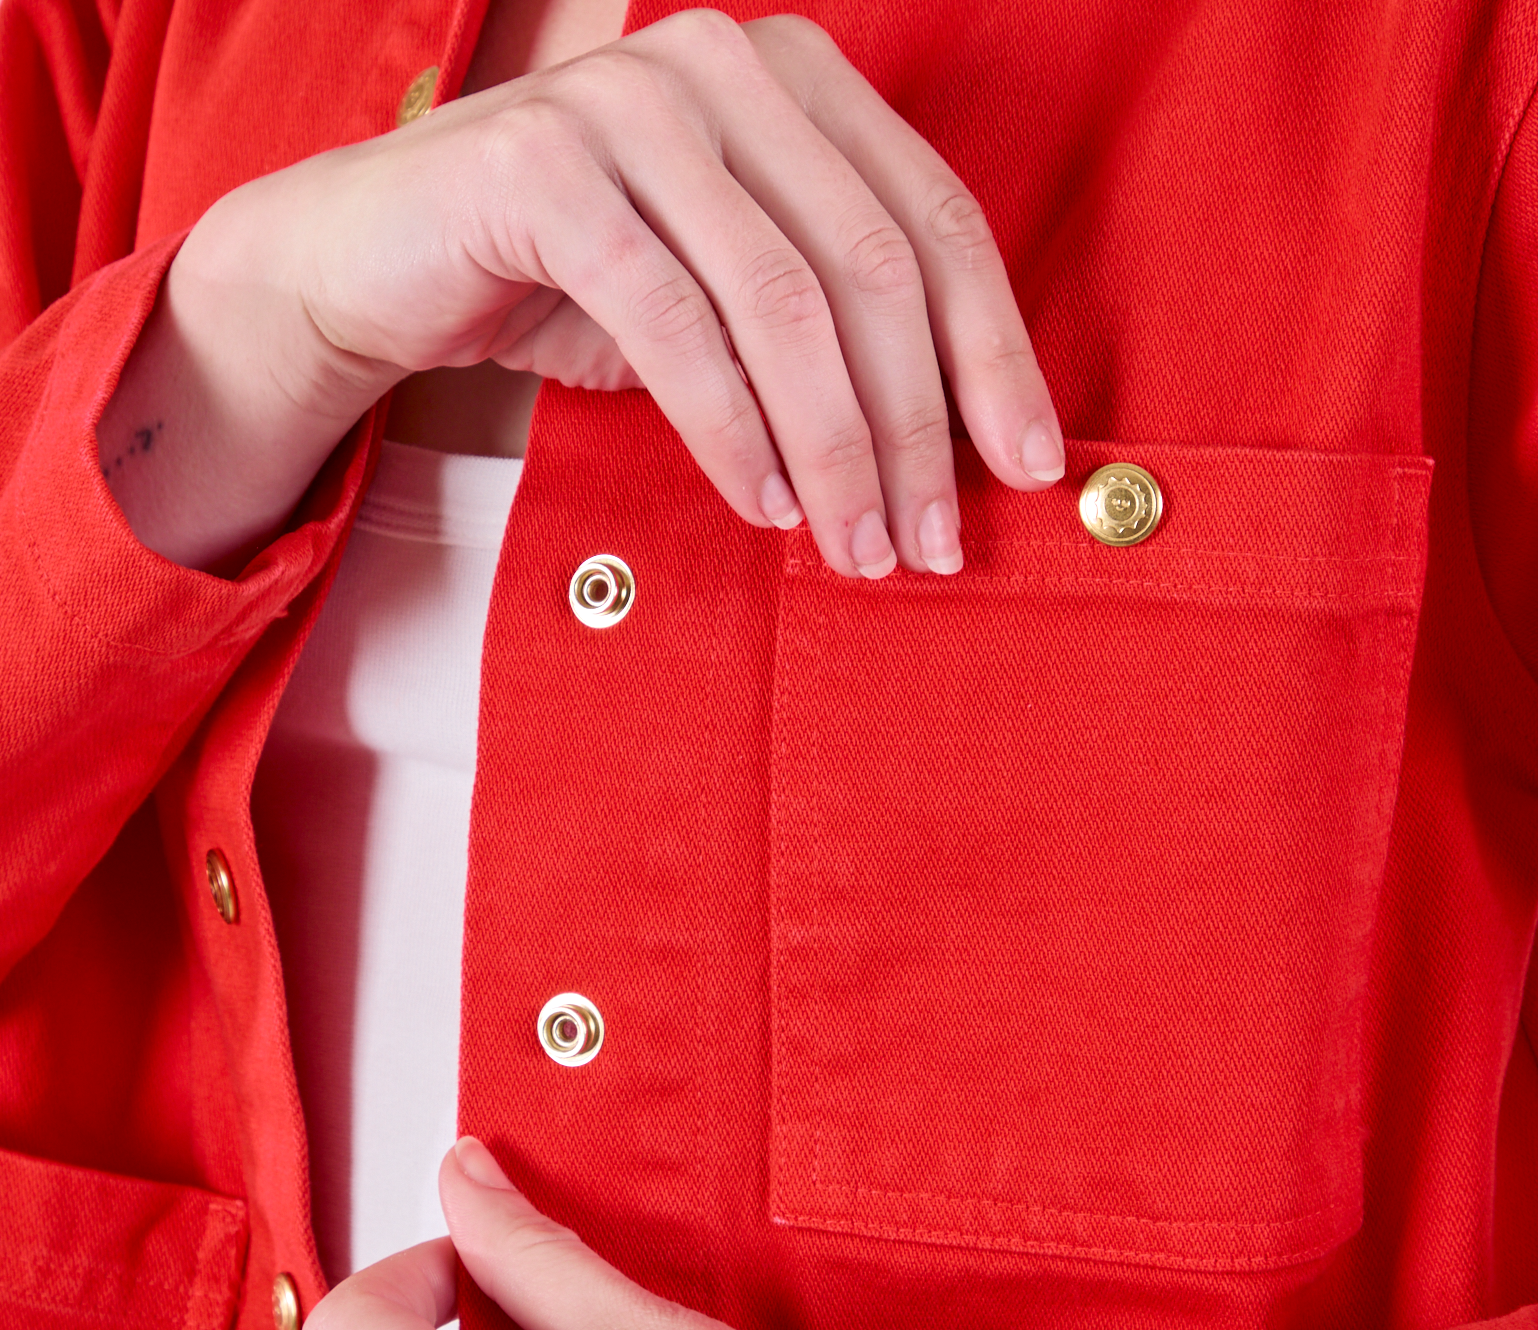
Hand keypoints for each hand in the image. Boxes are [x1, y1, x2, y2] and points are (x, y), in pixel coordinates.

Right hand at [102, 10, 1062, 574]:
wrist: (378, 260)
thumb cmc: (571, 285)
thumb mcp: (728, 300)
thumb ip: (832, 334)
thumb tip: (957, 453)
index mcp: (795, 79)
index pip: (934, 222)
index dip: (995, 355)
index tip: (1030, 471)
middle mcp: (724, 63)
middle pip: (874, 265)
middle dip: (917, 426)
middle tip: (930, 543)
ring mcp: (632, 100)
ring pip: (783, 299)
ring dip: (833, 447)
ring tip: (853, 546)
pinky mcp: (544, 164)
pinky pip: (671, 320)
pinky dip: (728, 429)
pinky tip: (760, 505)